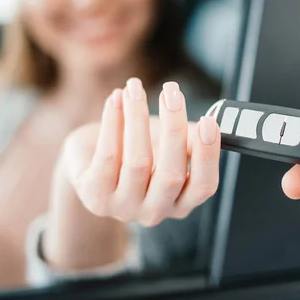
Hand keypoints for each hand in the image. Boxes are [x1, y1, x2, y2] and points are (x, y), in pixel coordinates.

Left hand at [42, 79, 219, 270]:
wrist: (89, 161)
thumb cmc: (138, 150)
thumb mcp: (169, 146)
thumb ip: (191, 140)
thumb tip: (211, 124)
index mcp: (180, 203)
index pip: (203, 186)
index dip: (208, 155)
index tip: (208, 121)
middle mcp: (154, 212)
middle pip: (171, 175)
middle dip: (174, 128)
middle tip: (172, 92)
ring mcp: (124, 207)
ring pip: (138, 162)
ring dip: (137, 117)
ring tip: (135, 88)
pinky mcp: (95, 196)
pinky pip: (108, 155)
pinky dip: (113, 121)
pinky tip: (116, 98)